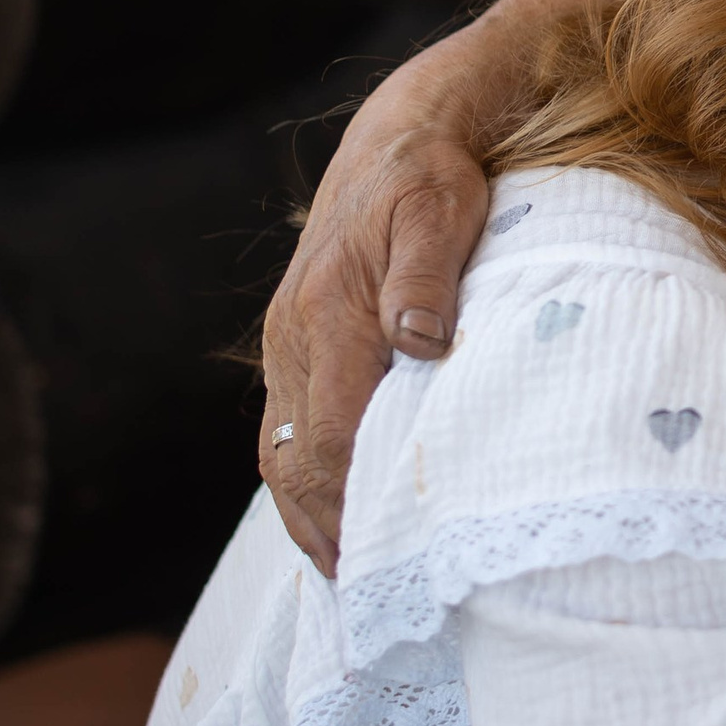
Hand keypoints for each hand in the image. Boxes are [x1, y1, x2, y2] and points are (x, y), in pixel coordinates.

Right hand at [261, 58, 491, 573]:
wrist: (403, 130)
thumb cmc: (435, 175)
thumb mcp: (441, 209)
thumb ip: (428, 277)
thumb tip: (421, 344)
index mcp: (327, 312)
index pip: (336, 430)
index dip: (357, 498)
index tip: (389, 557)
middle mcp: (294, 336)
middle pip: (297, 457)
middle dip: (328, 529)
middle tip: (371, 595)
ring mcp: (289, 343)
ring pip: (284, 451)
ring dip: (310, 516)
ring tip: (351, 578)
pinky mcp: (298, 344)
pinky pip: (290, 429)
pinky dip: (306, 482)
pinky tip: (335, 517)